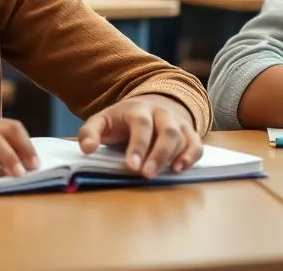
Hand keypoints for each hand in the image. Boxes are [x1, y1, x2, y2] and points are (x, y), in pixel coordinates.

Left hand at [78, 95, 202, 177]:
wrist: (148, 106)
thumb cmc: (122, 120)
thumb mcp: (102, 121)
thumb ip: (90, 133)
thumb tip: (86, 148)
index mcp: (138, 109)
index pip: (141, 124)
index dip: (138, 145)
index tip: (131, 166)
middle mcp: (161, 113)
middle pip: (166, 130)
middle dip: (158, 153)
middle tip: (147, 174)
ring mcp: (177, 122)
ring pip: (181, 137)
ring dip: (174, 156)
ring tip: (164, 174)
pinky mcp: (189, 133)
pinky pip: (196, 144)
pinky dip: (191, 156)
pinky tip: (180, 169)